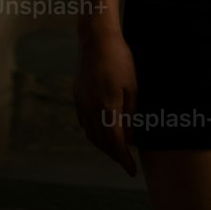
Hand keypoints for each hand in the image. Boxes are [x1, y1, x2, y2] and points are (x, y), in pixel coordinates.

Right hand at [73, 27, 138, 175]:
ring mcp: (82, 103)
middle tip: (126, 160)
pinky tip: (101, 130)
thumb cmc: (120, 59)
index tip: (131, 170)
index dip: (124, 159)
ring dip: (103, 145)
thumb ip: (132, 113)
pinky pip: (84, 122)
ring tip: (115, 148)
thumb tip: (133, 137)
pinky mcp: (77, 96)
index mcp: (109, 107)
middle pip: (102, 142)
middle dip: (114, 154)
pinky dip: (93, 132)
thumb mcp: (133, 85)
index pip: (116, 143)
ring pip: (91, 134)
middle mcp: (92, 109)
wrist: (96, 39)